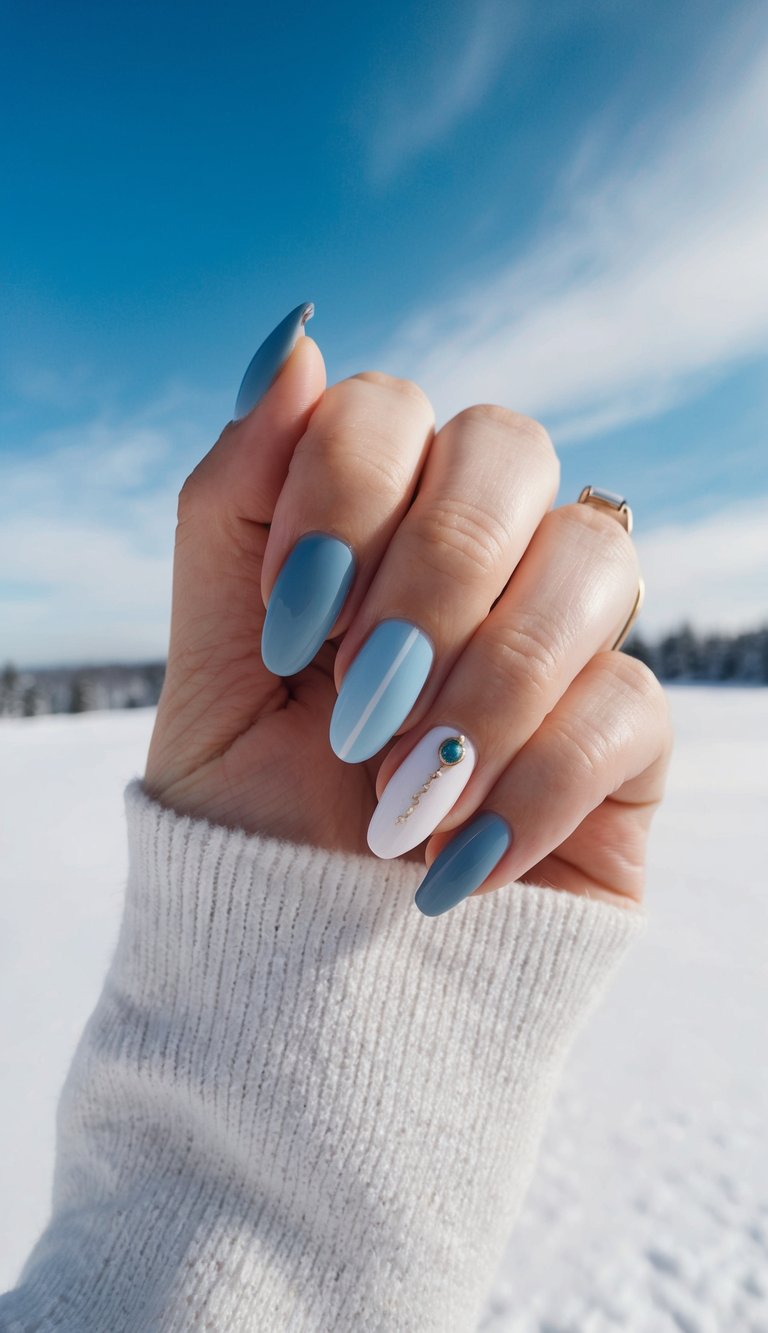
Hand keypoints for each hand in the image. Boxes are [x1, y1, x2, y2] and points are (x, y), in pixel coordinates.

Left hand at [144, 307, 671, 913]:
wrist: (306, 986)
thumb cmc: (253, 821)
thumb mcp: (210, 666)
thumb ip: (231, 504)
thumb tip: (291, 336)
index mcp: (372, 528)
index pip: (390, 409)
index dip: (340, 493)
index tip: (289, 620)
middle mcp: (478, 563)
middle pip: (511, 449)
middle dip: (426, 578)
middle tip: (354, 702)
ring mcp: (561, 644)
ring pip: (590, 562)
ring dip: (481, 686)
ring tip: (398, 796)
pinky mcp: (621, 743)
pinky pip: (627, 705)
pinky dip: (527, 787)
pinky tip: (452, 862)